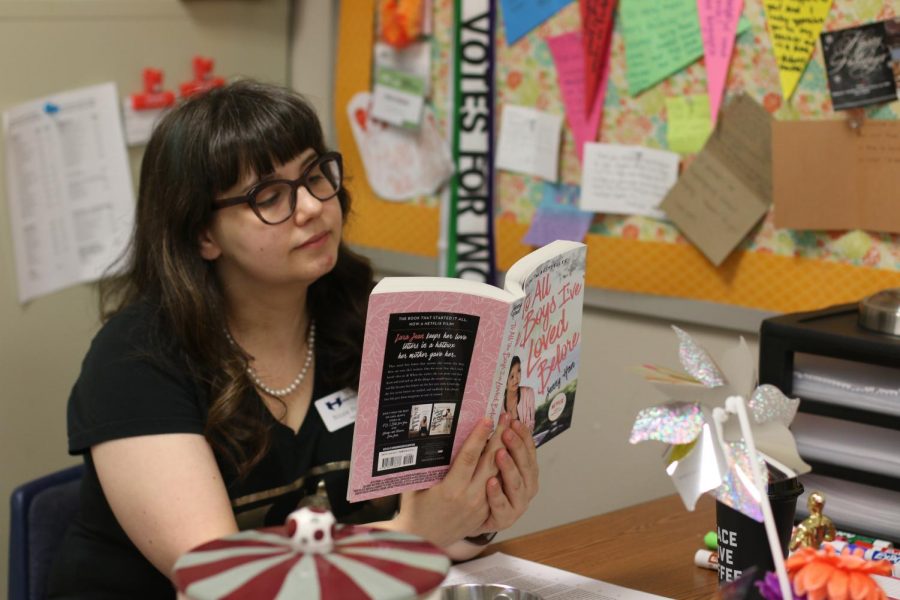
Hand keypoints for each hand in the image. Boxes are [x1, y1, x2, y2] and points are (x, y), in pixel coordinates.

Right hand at [392, 416, 510, 547]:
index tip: (487, 419)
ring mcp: (480, 506)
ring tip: (510, 431)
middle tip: (505, 418)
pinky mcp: (485, 513)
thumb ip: (428, 463)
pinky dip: (504, 470)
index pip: (469, 457)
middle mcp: (468, 497)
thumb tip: (435, 436)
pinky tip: (508, 455)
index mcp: (450, 489)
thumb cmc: (416, 508)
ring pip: (497, 474)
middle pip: (489, 463)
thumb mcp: (417, 484)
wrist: (424, 540)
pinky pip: (498, 488)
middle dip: (499, 438)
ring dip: (506, 452)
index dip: (479, 437)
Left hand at [480, 418, 538, 531]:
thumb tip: (498, 418)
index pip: (530, 450)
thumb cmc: (485, 486)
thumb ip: (499, 447)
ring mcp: (518, 505)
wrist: (471, 518)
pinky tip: (490, 483)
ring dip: (509, 467)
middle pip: (526, 465)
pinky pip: (501, 506)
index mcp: (528, 472)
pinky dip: (497, 494)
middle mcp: (527, 488)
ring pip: (516, 484)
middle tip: (506, 432)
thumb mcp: (494, 464)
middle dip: (517, 447)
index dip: (523, 435)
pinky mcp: (504, 519)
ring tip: (500, 453)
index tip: (513, 421)